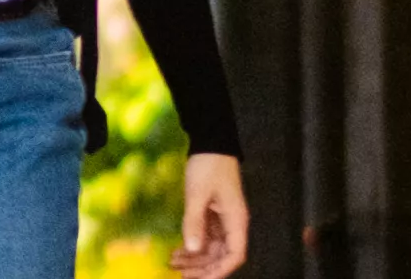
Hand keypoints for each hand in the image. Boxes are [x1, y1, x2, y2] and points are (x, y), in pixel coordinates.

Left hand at [174, 152, 248, 278]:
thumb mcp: (197, 194)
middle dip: (202, 268)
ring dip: (194, 259)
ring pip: (211, 249)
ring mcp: (223, 221)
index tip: (202, 278)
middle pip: (221, 256)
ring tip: (173, 264)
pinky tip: (177, 252)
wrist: (210, 144)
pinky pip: (205, 238)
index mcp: (237, 220)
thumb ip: (194, 222)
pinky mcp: (213, 216)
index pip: (235, 254)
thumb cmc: (208, 166)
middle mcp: (233, 224)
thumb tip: (193, 249)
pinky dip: (192, 246)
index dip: (220, 270)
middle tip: (180, 274)